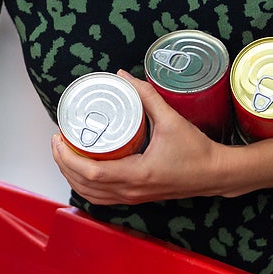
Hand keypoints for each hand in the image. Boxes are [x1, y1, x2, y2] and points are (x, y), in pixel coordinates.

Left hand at [52, 71, 240, 204]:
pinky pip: (101, 197)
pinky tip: (81, 170)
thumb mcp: (171, 119)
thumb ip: (147, 96)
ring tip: (64, 153)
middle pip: (83, 185)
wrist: (215, 174)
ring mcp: (133, 197)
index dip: (68, 157)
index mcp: (137, 174)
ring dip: (71, 176)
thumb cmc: (196, 150)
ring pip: (90, 195)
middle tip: (57, 140)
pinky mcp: (135, 197)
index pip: (91, 172)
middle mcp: (131, 190)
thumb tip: (123, 75)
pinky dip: (85, 186)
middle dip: (63, 163)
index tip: (59, 137)